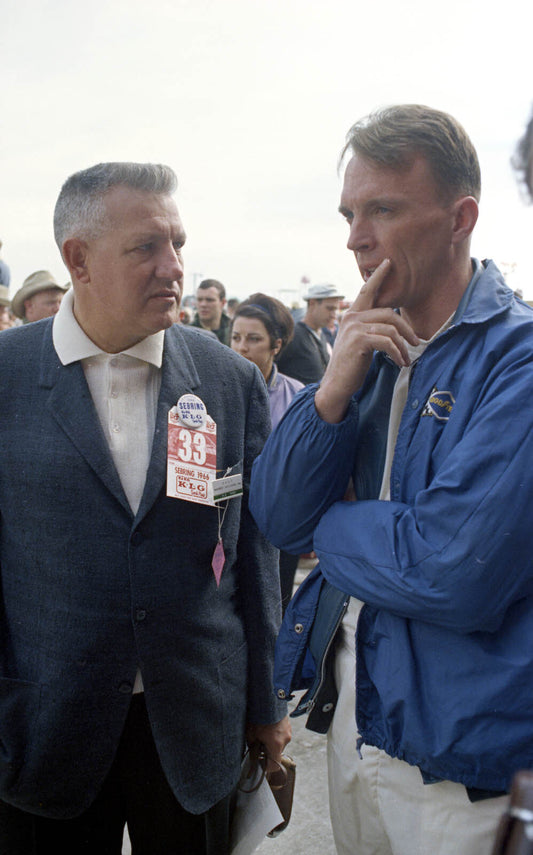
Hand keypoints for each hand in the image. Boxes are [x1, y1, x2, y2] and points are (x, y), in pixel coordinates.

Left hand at [246, 716, 291, 770]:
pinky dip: (276, 734)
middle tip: (258, 742)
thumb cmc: (259, 716)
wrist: (269, 698)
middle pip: (277, 753)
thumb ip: (253, 747)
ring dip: (272, 741)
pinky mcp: (289, 725)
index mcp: (276, 745)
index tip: (259, 761)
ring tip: (263, 731)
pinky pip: (282, 734)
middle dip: (268, 750)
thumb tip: (252, 754)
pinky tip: (268, 725)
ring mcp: (288, 732)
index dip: (266, 766)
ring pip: (279, 743)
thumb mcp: (251, 734)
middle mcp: (285, 740)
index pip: (274, 766)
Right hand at [315, 259, 418, 422]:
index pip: (367, 290)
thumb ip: (371, 328)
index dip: (379, 276)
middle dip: (406, 328)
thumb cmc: (350, 365)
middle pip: (389, 312)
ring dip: (403, 346)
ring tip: (406, 358)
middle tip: (416, 341)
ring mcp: (354, 328)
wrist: (336, 384)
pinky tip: (400, 362)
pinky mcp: (359, 341)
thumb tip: (392, 325)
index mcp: (352, 315)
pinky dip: (398, 353)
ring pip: (391, 328)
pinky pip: (388, 342)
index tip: (389, 262)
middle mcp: (351, 317)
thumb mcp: (361, 342)